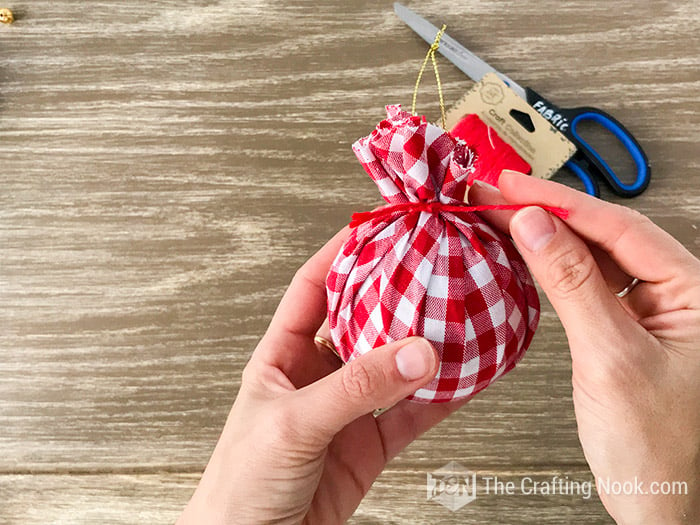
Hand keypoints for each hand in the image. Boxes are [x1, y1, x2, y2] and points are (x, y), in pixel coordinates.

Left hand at [177, 228, 466, 524]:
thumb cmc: (240, 487)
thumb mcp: (293, 425)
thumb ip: (355, 390)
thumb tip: (415, 353)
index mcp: (282, 357)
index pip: (313, 287)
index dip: (343, 253)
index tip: (380, 226)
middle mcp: (316, 376)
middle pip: (362, 320)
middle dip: (396, 294)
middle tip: (432, 266)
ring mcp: (346, 410)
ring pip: (394, 366)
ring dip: (426, 346)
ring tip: (460, 316)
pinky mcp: (369, 446)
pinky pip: (412, 414)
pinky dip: (442, 398)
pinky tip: (465, 378)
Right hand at [470, 171, 699, 524]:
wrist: (655, 500)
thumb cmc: (657, 446)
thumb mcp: (611, 357)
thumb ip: (573, 284)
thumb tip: (537, 226)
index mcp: (696, 291)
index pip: (620, 228)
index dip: (561, 201)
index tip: (515, 186)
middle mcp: (677, 294)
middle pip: (604, 236)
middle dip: (547, 213)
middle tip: (495, 194)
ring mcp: (650, 310)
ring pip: (592, 257)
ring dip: (545, 238)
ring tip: (499, 217)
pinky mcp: (624, 327)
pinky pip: (585, 284)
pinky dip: (551, 269)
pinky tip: (525, 256)